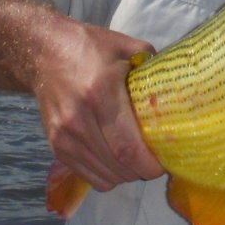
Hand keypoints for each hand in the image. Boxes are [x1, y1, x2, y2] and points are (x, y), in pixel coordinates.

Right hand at [33, 17, 164, 190]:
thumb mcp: (128, 48)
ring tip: (137, 157)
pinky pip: (89, 176)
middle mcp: (79, 120)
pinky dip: (108, 175)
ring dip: (127, 174)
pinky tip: (116, 158)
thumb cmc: (91, 48)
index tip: (167, 161)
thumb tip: (179, 90)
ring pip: (105, 177)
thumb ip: (154, 69)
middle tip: (158, 160)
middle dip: (144, 170)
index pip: (128, 148)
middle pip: (119, 167)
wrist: (44, 52)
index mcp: (101, 94)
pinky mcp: (56, 146)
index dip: (151, 164)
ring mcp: (64, 136)